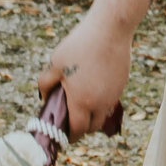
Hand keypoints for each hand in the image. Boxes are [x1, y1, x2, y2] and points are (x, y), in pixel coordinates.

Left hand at [31, 22, 129, 139]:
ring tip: (81, 103)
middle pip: (92, 127)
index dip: (69, 136)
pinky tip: (93, 86)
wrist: (111, 29)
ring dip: (93, 115)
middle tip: (71, 120)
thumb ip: (45, 83)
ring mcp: (113, 94)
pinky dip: (101, 101)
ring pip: (103, 114)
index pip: (77, 130)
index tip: (62, 134)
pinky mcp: (121, 83)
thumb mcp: (55, 63)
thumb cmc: (80, 45)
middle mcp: (100, 103)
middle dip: (82, 128)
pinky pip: (110, 100)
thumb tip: (44, 97)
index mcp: (82, 101)